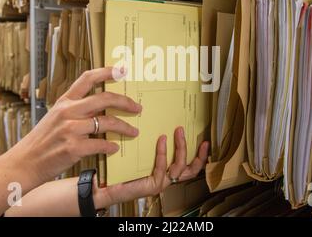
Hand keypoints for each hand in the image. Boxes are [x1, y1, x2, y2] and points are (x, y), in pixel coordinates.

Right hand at [6, 67, 141, 185]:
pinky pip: (101, 144)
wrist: (23, 164)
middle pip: (105, 98)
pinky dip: (111, 146)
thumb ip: (75, 110)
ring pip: (107, 122)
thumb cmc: (41, 142)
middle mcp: (68, 112)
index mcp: (64, 102)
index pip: (87, 78)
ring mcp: (70, 129)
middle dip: (126, 102)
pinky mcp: (73, 148)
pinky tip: (115, 148)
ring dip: (125, 127)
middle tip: (137, 107)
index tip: (122, 70)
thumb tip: (100, 108)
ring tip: (133, 131)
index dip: (107, 71)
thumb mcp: (54, 118)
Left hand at [93, 127, 208, 208]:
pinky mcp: (153, 186)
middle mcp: (167, 179)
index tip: (205, 141)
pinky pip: (162, 167)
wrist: (107, 186)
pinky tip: (161, 140)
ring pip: (179, 167)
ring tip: (178, 132)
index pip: (190, 166)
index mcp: (167, 172)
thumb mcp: (142, 154)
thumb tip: (160, 125)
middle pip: (191, 169)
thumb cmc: (122, 170)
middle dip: (196, 152)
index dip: (200, 156)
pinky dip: (163, 153)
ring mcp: (161, 184)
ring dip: (181, 148)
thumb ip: (153, 146)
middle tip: (192, 134)